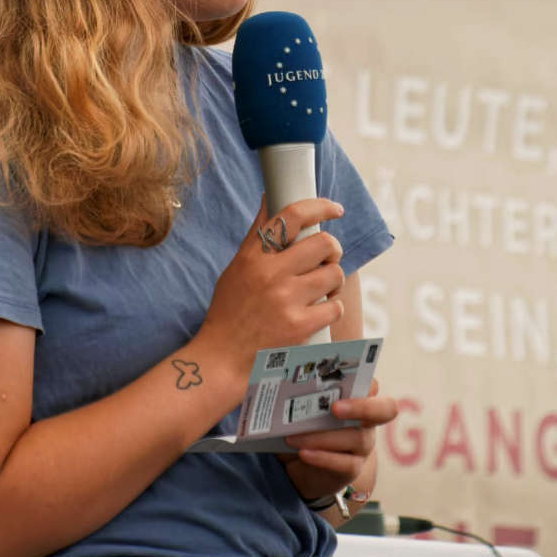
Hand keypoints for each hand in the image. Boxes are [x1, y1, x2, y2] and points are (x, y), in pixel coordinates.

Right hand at [199, 196, 345, 374]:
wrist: (221, 359)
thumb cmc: (229, 311)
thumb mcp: (236, 268)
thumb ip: (257, 236)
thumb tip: (269, 198)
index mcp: (253, 256)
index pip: (291, 216)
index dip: (319, 206)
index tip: (334, 208)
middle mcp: (270, 274)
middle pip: (323, 243)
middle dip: (332, 249)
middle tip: (326, 258)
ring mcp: (286, 300)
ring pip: (334, 273)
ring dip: (333, 280)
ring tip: (322, 288)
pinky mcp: (299, 327)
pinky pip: (335, 306)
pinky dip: (332, 308)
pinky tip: (319, 311)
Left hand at [277, 379, 397, 501]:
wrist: (300, 465)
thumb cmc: (305, 426)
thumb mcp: (304, 409)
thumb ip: (305, 394)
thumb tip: (287, 380)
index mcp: (358, 398)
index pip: (372, 384)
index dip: (366, 379)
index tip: (344, 376)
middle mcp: (367, 421)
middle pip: (385, 410)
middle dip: (362, 407)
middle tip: (335, 408)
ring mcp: (363, 446)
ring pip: (356, 438)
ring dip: (322, 436)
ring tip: (293, 436)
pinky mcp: (353, 468)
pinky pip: (345, 463)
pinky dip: (322, 457)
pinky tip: (304, 453)